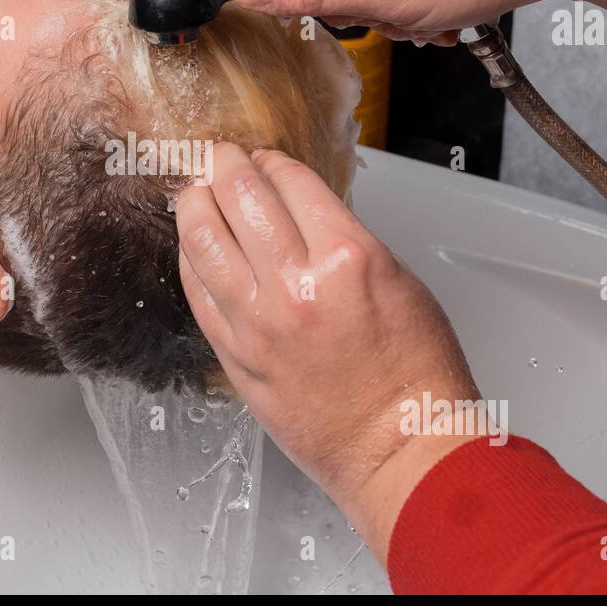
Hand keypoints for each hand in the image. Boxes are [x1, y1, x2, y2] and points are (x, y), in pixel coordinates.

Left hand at [175, 143, 481, 553]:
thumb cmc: (416, 374)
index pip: (290, 184)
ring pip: (204, 243)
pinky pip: (198, 296)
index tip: (266, 159)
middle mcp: (295, 285)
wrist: (402, 448)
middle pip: (240, 200)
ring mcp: (258, 324)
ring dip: (195, 206)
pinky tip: (191, 249)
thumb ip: (344, 241)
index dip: (272, 162)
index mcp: (347, 258)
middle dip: (225, 167)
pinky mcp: (237, 358)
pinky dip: (190, 262)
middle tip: (219, 157)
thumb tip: (301, 215)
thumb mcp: (399, 281)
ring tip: (195, 193)